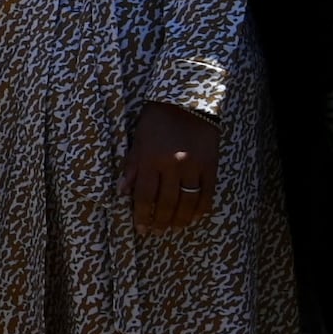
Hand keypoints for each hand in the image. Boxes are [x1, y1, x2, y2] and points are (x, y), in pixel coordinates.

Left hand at [124, 101, 222, 232]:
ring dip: (180, 219)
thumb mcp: (138, 140)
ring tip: (174, 227)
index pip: (145, 196)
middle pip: (167, 203)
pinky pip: (207, 193)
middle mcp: (172, 165)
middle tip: (156, 231)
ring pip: (188, 202)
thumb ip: (131, 167)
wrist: (187, 102)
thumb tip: (121, 193)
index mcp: (150, 158)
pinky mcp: (211, 165)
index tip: (141, 228)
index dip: (142, 215)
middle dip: (161, 221)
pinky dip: (201, 208)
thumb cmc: (156, 120)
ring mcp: (194, 166)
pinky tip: (195, 216)